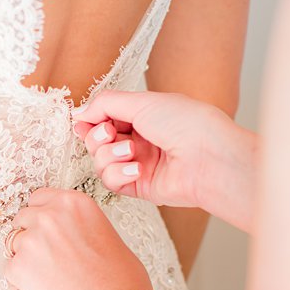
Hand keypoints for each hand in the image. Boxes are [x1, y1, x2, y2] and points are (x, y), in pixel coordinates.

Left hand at [4, 189, 152, 289]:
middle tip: (50, 255)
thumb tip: (67, 233)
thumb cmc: (120, 279)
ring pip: (14, 243)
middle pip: (24, 217)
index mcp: (75, 203)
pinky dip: (23, 280)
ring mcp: (32, 240)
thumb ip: (81, 225)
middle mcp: (51, 215)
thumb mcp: (107, 234)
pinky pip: (11, 269)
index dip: (43, 215)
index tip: (48, 227)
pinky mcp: (19, 267)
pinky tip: (47, 288)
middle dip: (33, 234)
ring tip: (52, 275)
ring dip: (27, 256)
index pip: (41, 197)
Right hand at [73, 91, 256, 230]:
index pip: (104, 118)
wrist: (210, 157)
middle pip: (97, 140)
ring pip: (100, 162)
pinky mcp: (141, 186)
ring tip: (131, 151)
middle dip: (96, 136)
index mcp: (144, 116)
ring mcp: (140, 163)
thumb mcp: (143, 102)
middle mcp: (141, 140)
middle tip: (110, 133)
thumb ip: (106, 104)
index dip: (90, 120)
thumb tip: (79, 112)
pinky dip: (118, 174)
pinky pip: (112, 182)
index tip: (84, 120)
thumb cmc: (187, 124)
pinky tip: (136, 169)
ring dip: (108, 155)